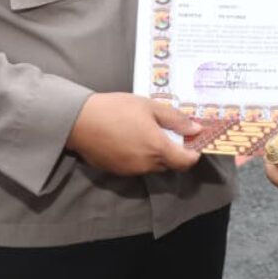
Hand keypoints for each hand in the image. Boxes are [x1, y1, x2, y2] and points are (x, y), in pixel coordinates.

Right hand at [67, 92, 201, 175]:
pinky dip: (140, 156)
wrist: (81, 121)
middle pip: (169, 164)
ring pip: (152, 166)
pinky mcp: (117, 172)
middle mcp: (146, 165)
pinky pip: (136, 166)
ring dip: (156, 154)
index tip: (194, 142)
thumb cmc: (117, 109)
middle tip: (169, 131)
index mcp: (157, 148)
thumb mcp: (149, 106)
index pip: (185, 162)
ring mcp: (131, 171)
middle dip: (174, 151)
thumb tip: (196, 129)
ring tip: (147, 132)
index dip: (193, 154)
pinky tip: (130, 138)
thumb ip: (175, 119)